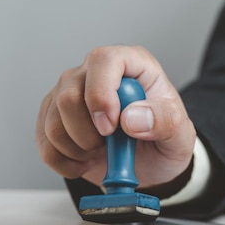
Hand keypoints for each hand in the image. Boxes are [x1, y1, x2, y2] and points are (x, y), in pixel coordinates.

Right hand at [36, 45, 195, 188]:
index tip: (111, 126)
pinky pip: (44, 140)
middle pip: (69, 93)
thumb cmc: (165, 139)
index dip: (101, 93)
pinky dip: (63, 160)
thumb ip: (166, 121)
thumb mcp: (180, 133)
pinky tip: (85, 161)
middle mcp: (97, 73)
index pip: (104, 60)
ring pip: (53, 119)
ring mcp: (72, 93)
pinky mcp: (54, 116)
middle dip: (88, 131)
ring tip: (102, 152)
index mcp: (132, 65)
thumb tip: (132, 118)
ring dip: (77, 148)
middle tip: (110, 144)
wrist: (153, 165)